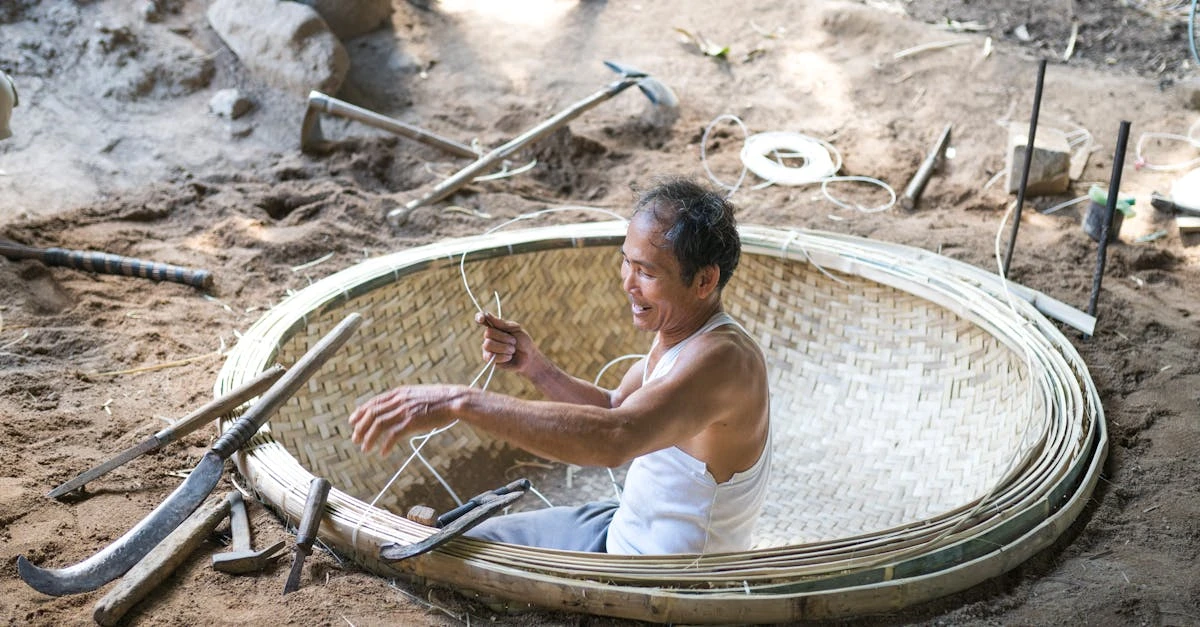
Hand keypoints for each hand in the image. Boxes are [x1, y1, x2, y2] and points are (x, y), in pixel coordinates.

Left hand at [348, 385, 462, 455]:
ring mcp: (405, 411)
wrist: (455, 400)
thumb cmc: (440, 399)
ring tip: (365, 449)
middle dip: (360, 427)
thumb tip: (395, 409)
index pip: (373, 402)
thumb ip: (405, 400)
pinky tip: (383, 453)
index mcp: (399, 392)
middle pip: (372, 414)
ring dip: (369, 438)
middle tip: (355, 439)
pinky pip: (393, 435)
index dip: (360, 412)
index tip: (353, 422)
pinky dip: (385, 445)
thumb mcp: (418, 394)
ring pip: (378, 425)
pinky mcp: (412, 422)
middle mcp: (399, 400)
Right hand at [476, 311, 539, 374]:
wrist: (529, 357)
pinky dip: (504, 356)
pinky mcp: (489, 360)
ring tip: (512, 350)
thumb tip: (487, 314)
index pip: (482, 319)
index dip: (479, 317)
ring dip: (505, 347)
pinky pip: (491, 356)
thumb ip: (502, 323)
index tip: (481, 318)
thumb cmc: (523, 341)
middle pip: (488, 333)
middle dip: (504, 338)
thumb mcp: (516, 329)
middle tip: (514, 341)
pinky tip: (509, 356)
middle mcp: (488, 336)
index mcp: (495, 326)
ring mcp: (488, 348)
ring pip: (488, 344)